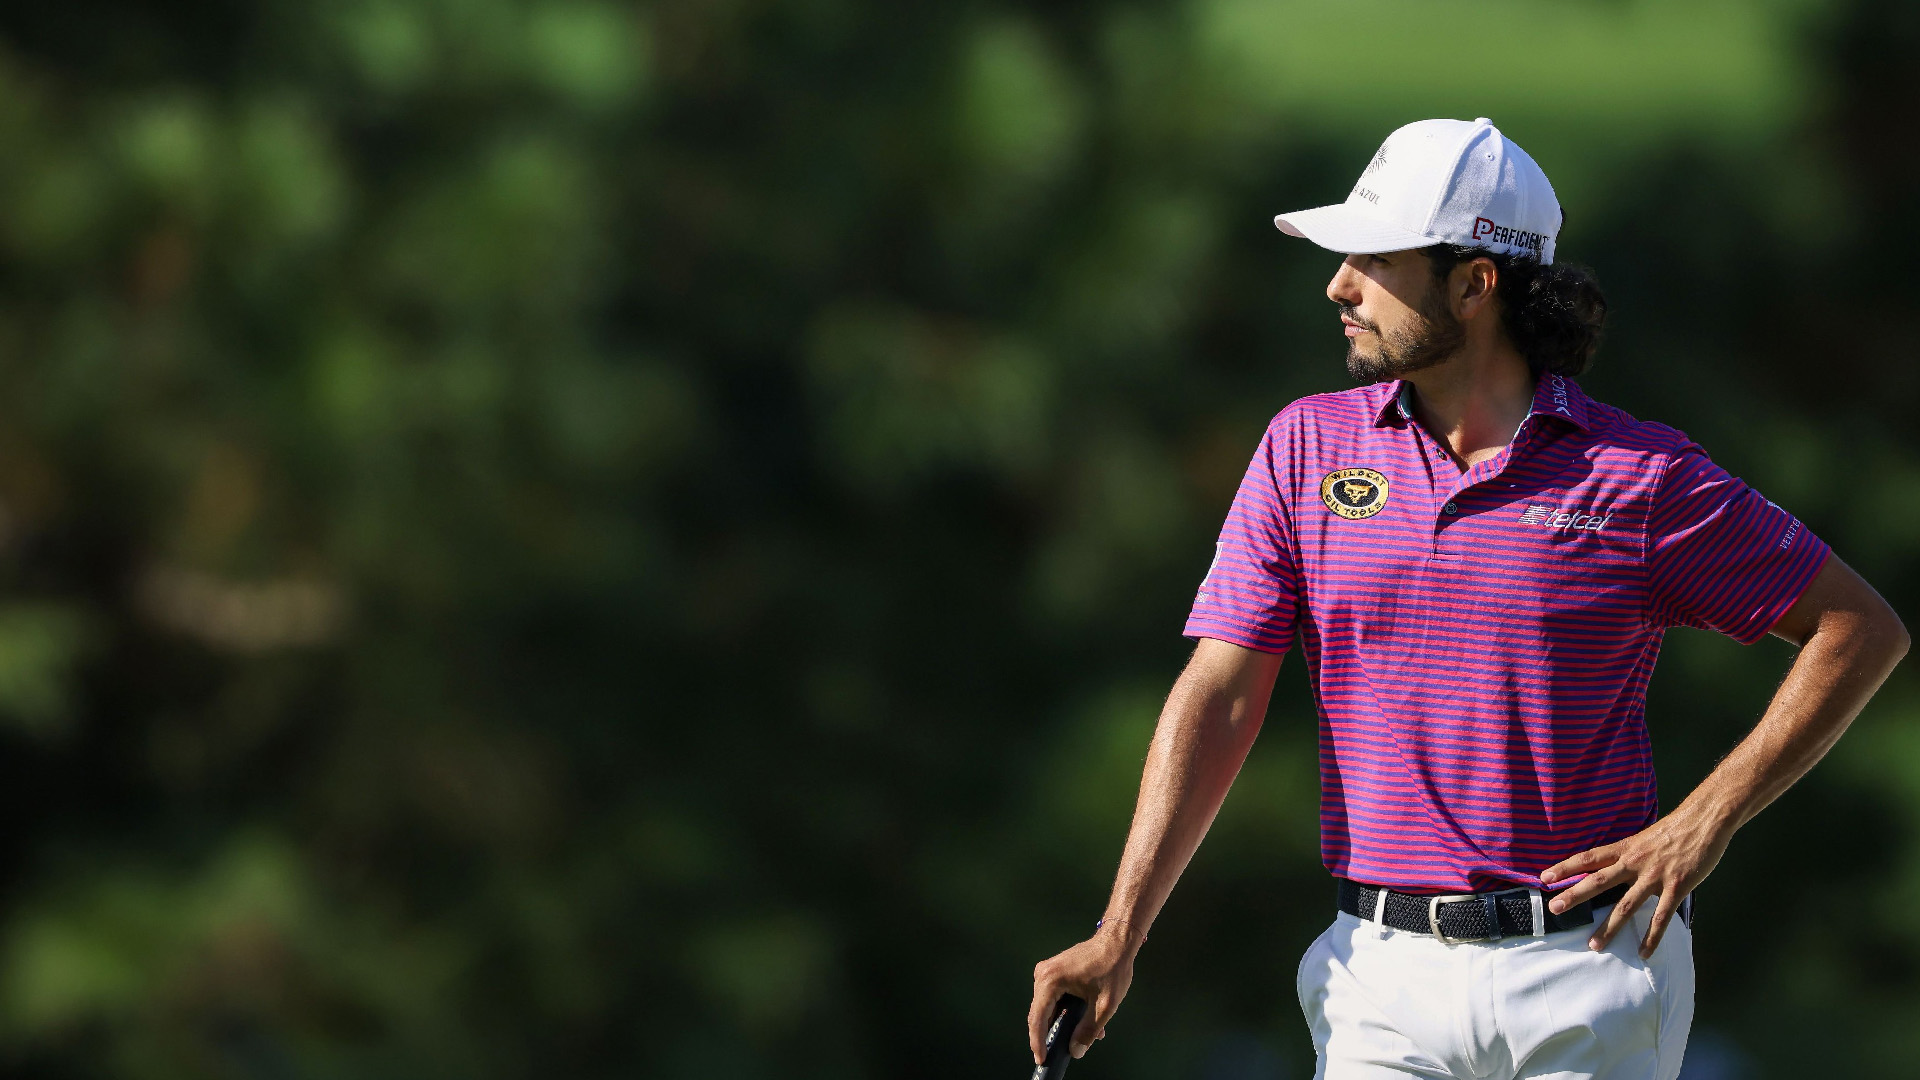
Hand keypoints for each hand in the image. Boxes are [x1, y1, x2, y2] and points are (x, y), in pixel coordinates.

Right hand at [1028, 925, 1135, 1063]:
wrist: (1117, 941)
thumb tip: (1075, 1051)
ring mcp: (1046, 971)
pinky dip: (1064, 1010)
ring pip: (1047, 1006)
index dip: (1038, 1042)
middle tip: (1060, 1052)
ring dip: (1062, 1022)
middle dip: (1051, 1034)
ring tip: (1080, 1036)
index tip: (1041, 1059)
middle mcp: (1042, 974)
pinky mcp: (1053, 971)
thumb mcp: (1104, 1005)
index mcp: (1050, 980)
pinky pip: (1053, 997)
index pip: (1038, 1018)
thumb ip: (1088, 1030)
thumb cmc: (1112, 969)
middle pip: (1040, 1013)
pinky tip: (1082, 1019)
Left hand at [1540, 806, 1732, 957]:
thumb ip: (1630, 853)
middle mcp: (1634, 862)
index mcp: (1626, 848)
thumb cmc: (1677, 828)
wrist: (1705, 820)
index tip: (1545, 877)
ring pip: (1626, 905)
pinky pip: (1660, 917)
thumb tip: (1616, 866)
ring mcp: (1655, 876)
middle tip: (1554, 908)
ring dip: (1609, 927)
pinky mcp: (1676, 888)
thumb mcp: (1645, 837)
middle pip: (1598, 880)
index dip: (1566, 867)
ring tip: (1594, 944)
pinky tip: (1643, 952)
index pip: (1589, 858)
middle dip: (1575, 895)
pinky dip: (1652, 937)